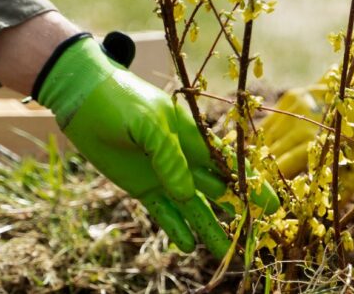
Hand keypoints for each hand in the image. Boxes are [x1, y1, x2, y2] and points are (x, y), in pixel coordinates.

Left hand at [35, 34, 278, 257]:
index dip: (251, 183)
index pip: (230, 164)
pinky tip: (188, 247)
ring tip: (225, 255)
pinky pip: (164, 213)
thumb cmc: (118, 100)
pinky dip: (177, 229)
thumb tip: (186, 193)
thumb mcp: (144, 122)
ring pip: (194, 207)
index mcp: (193, 137)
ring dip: (210, 229)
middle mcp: (185, 159)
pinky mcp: (143, 187)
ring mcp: (165, 175)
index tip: (270, 204)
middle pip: (219, 190)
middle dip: (239, 211)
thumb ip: (167, 155)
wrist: (83, 98)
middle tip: (258, 234)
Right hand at [260, 31, 353, 188]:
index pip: (286, 165)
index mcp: (318, 138)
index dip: (275, 182)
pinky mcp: (291, 96)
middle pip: (272, 152)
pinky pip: (270, 122)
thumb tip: (329, 209)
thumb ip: (347, 184)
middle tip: (258, 191)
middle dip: (264, 172)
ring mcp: (294, 104)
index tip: (269, 198)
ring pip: (266, 136)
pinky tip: (259, 152)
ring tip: (254, 174)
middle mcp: (301, 120)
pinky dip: (263, 138)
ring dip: (260, 155)